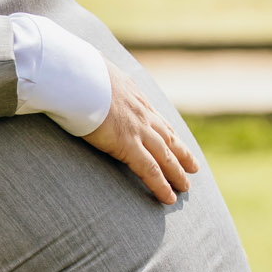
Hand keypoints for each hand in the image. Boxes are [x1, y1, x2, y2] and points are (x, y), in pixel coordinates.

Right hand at [85, 62, 199, 204]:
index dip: (168, 133)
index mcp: (134, 96)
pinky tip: (169, 198)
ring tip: (185, 187)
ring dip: (177, 173)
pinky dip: (161, 185)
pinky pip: (150, 169)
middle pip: (168, 138)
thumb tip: (92, 78)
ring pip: (166, 156)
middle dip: (182, 154)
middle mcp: (142, 113)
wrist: (77, 77)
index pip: (156, 119)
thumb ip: (100, 80)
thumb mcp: (96, 72)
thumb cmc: (77, 73)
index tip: (176, 142)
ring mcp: (138, 129)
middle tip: (193, 167)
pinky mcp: (128, 144)